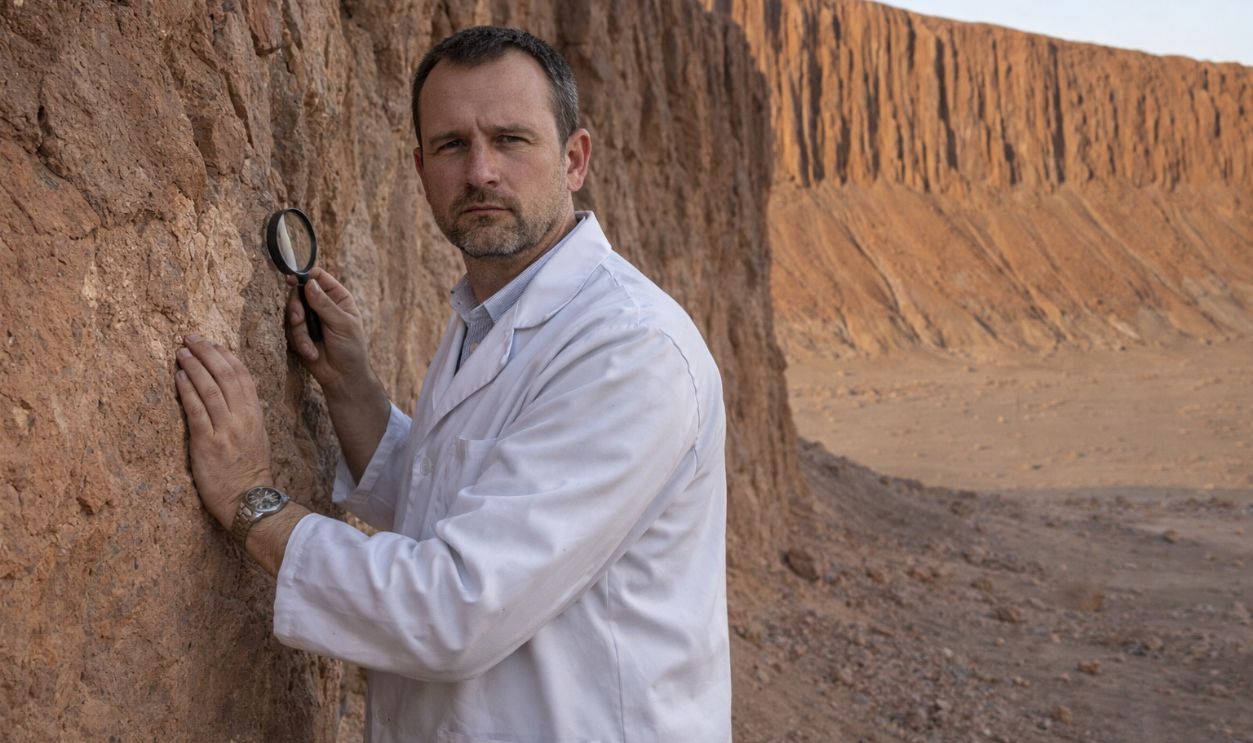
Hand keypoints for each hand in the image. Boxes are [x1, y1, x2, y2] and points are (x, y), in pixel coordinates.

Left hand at [174, 334, 272, 529]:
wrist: (248, 500)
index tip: (212, 344)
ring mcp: (225, 430)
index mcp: (255, 415)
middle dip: (208, 353)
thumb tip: (231, 397)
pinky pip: (197, 411)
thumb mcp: (256, 438)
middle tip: (191, 337)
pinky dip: (187, 390)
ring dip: (194, 366)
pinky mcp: (207, 444)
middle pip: (226, 376)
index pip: (243, 376)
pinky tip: (178, 377)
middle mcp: (242, 418)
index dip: (226, 356)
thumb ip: (244, 416)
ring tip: (181, 351)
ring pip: (210, 389)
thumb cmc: (249, 472)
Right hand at [286, 267, 376, 399]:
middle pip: (299, 294)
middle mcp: (322, 305)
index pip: (319, 278)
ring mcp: (309, 319)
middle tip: (298, 319)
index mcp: (338, 298)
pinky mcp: (299, 334)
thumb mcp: (342, 324)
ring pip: (292, 314)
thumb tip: (309, 283)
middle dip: (296, 308)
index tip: (292, 280)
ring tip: (311, 347)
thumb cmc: (350, 349)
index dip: (306, 276)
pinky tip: (312, 354)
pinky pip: (290, 331)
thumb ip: (325, 304)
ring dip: (300, 333)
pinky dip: (300, 343)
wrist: (343, 377)